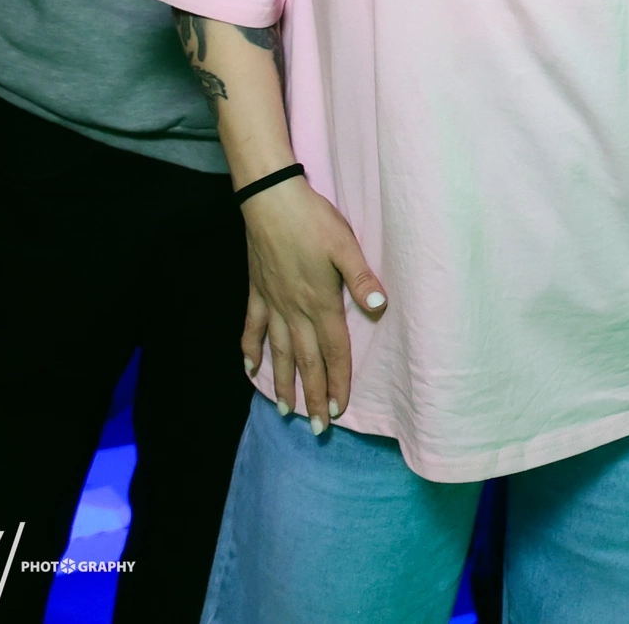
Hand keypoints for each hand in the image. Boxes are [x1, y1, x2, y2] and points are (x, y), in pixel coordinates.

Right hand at [239, 176, 387, 433]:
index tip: (340, 411)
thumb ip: (362, 278)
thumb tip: (379, 307)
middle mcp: (294, 310)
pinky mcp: (257, 291)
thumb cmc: (313, 221)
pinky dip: (250, 350)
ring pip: (278, 352)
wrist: (270, 201)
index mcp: (320, 302)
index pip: (333, 351)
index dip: (338, 381)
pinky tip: (249, 369)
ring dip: (282, 383)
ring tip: (285, 411)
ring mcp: (272, 303)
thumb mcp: (345, 245)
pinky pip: (252, 328)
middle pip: (305, 361)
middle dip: (313, 395)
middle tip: (317, 428)